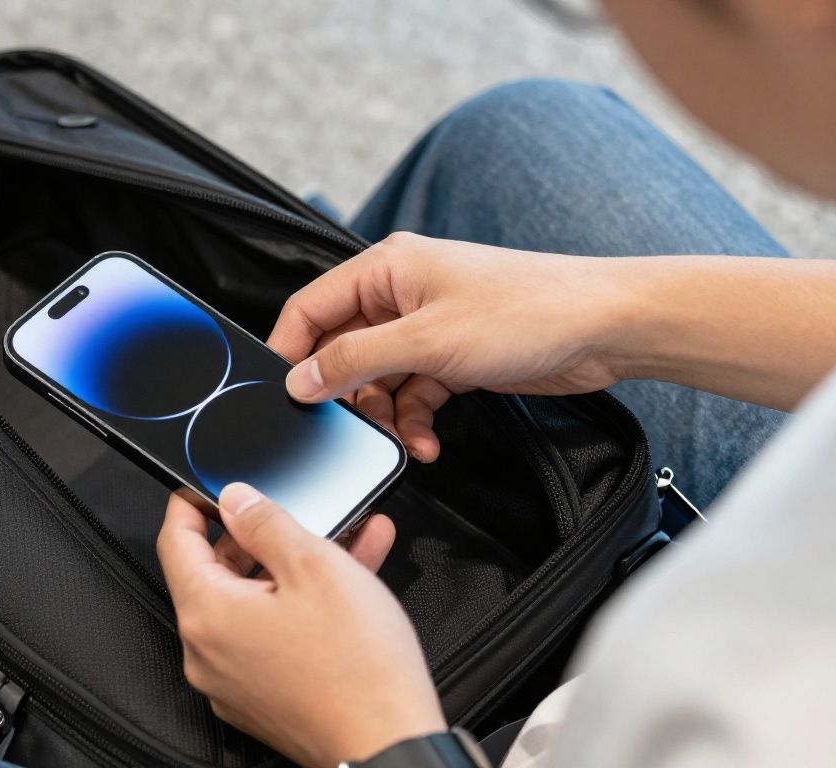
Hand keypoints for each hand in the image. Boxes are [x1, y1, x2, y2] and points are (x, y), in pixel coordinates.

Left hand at [157, 484, 445, 766]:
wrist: (389, 745)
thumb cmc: (358, 670)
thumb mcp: (315, 567)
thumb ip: (266, 523)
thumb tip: (236, 500)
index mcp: (206, 615)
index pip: (175, 541)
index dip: (191, 504)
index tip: (206, 486)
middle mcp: (207, 653)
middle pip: (215, 573)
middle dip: (256, 536)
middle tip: (290, 510)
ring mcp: (233, 680)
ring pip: (252, 602)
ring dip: (290, 566)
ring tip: (341, 537)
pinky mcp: (263, 697)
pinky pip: (270, 634)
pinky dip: (299, 604)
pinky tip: (347, 580)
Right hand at [268, 233, 629, 461]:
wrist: (604, 327)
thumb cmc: (528, 310)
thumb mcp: (425, 341)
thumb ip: (354, 362)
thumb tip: (300, 380)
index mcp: (386, 269)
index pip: (310, 308)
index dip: (289, 351)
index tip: (278, 394)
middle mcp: (401, 294)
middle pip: (342, 349)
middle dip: (344, 395)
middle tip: (345, 429)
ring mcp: (427, 327)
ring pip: (377, 379)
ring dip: (385, 416)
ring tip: (402, 440)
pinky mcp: (452, 357)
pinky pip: (412, 393)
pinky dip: (415, 420)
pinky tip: (427, 442)